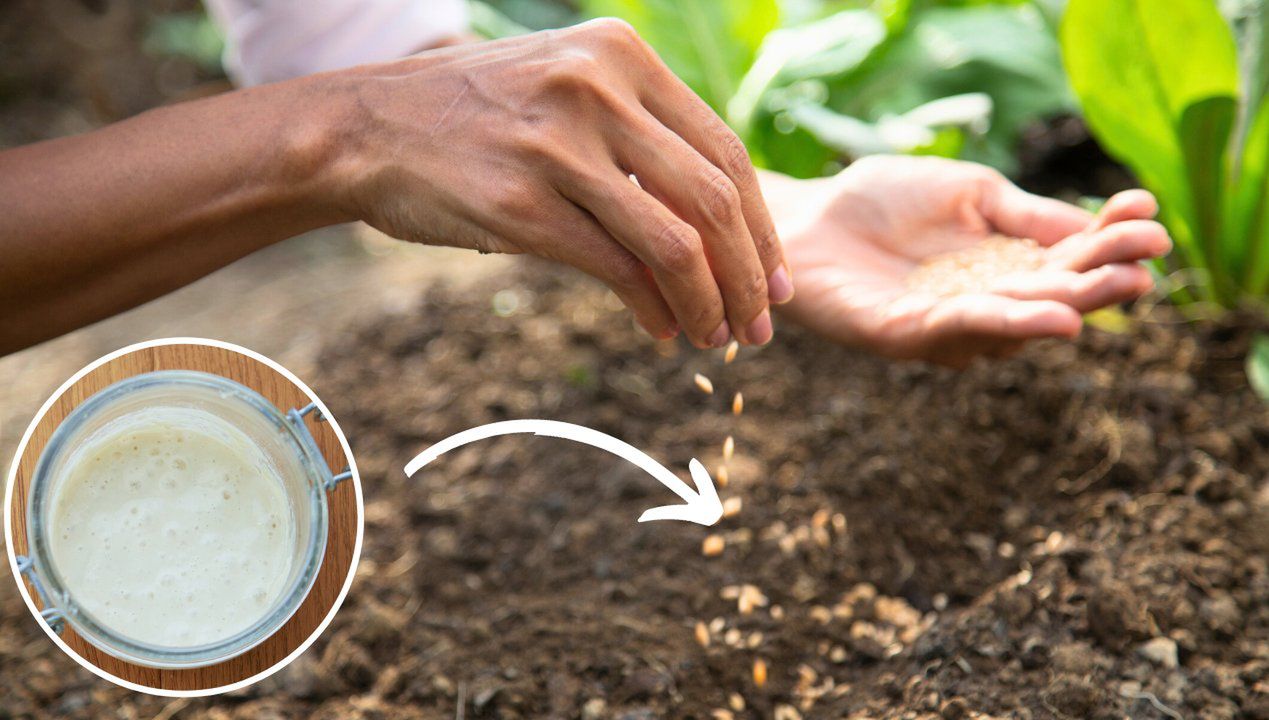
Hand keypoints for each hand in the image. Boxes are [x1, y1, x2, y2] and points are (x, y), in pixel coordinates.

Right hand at [323, 19, 790, 346]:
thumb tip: (717, 219)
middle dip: (749, 274)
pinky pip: (617, 267)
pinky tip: (663, 330)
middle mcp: (597, 89)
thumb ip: (638, 130)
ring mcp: (559, 146)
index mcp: (620, 55)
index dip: (761, 224)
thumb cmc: (478, 118)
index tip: (775, 278)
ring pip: (675, 242)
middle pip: (714, 197)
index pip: (724, 148)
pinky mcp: (522, 204)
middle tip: (762, 325)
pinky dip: (653, 309)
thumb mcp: (567, 88)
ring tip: (719, 338)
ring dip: (710, 303)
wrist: (368, 128)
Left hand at [766, 155, 1170, 367]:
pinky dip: (1002, 322)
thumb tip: (1095, 225)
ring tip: (1104, 292)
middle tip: (1146, 263)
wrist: (806, 216)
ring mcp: (944, 326)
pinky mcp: (900, 337)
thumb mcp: (970, 193)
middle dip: (1100, 280)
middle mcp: (984, 304)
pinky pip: (955, 331)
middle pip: (1052, 298)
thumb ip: (1024, 214)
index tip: (1149, 212)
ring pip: (1011, 323)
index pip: (1070, 257)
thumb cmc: (883, 200)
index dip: (1110, 239)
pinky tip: (1046, 316)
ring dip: (1059, 307)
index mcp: (1006, 265)